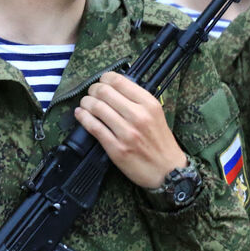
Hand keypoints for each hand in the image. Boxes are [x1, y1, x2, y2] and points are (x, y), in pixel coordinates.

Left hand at [74, 71, 186, 188]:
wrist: (169, 172)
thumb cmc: (161, 142)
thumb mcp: (156, 114)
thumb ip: (137, 100)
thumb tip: (113, 86)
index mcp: (149, 104)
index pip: (118, 81)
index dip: (104, 79)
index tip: (101, 82)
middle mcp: (138, 116)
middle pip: (104, 92)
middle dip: (92, 90)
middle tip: (91, 94)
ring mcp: (126, 132)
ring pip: (96, 107)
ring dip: (85, 103)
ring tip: (85, 104)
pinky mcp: (116, 148)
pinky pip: (93, 127)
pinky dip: (83, 117)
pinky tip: (80, 114)